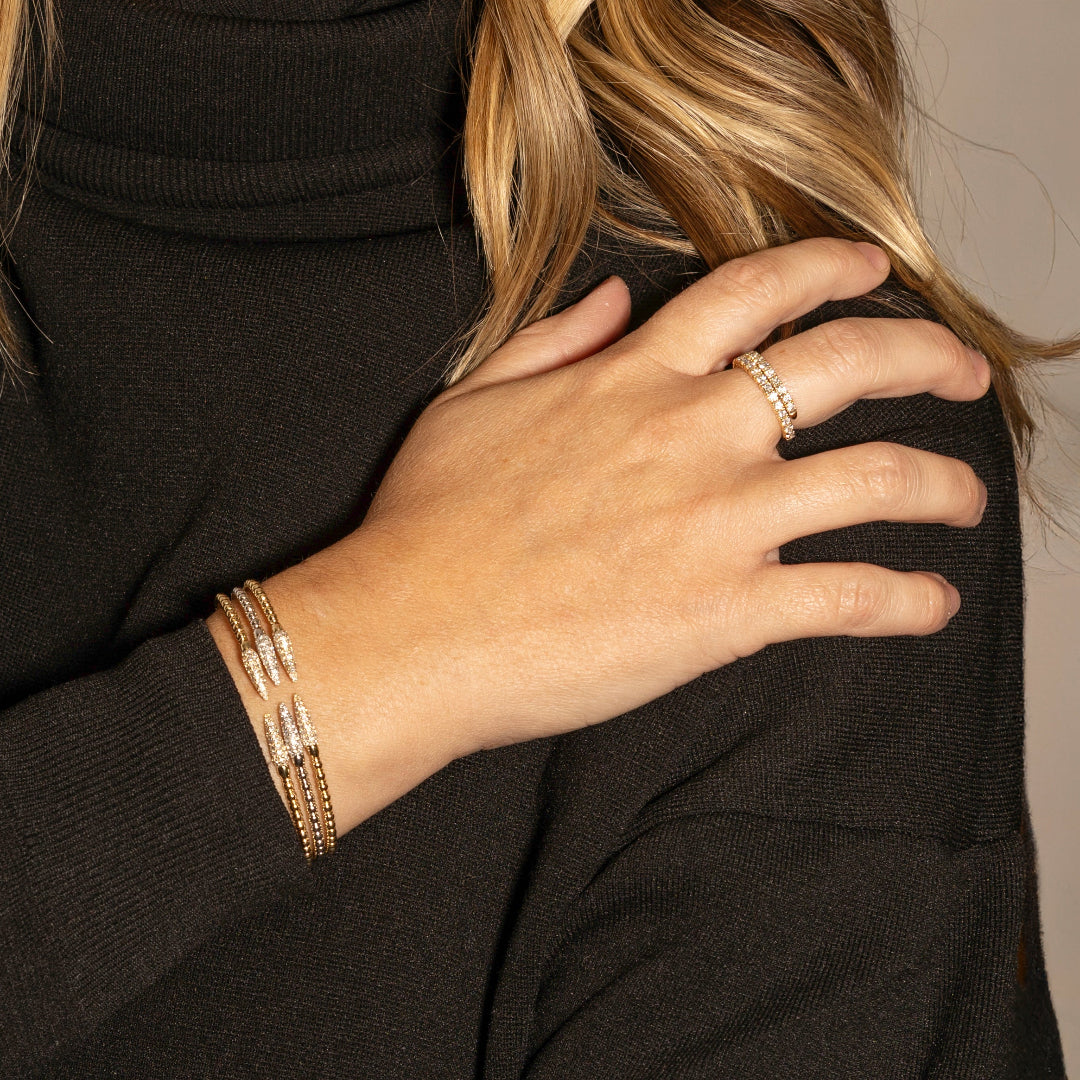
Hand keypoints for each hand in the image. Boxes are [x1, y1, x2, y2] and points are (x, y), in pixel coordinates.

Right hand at [209, 238, 989, 833]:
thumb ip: (549, 342)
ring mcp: (716, 521)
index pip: (754, 294)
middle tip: (961, 373)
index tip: (870, 270)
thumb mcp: (470, 402)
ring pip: (875, 480)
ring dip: (941, 485)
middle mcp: (690, 433)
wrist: (407, 632)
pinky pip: (849, 598)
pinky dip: (906, 600)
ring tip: (966, 498)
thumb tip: (607, 300)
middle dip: (925, 357)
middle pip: (846, 364)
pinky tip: (931, 604)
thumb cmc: (426, 526)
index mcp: (630, 378)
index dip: (828, 270)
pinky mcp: (725, 611)